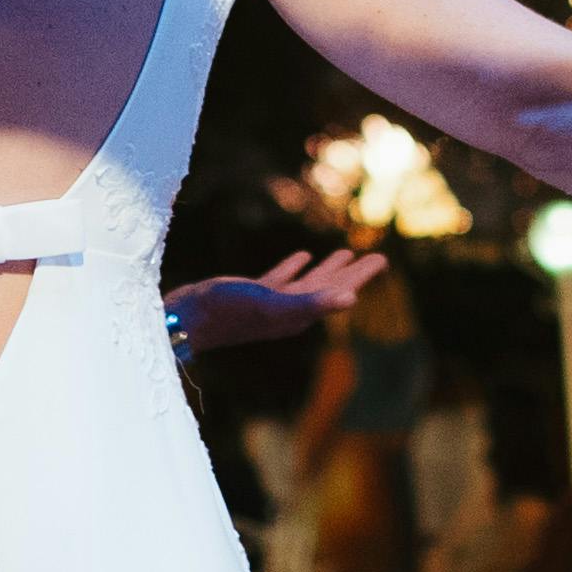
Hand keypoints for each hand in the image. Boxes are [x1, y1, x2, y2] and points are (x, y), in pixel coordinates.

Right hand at [168, 249, 386, 355]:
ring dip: (328, 270)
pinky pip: (281, 279)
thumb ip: (312, 302)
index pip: (339, 292)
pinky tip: (301, 257)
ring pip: (308, 284)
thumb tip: (352, 300)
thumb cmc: (232, 312)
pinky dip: (294, 268)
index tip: (381, 259)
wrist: (190, 317)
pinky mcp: (253, 295)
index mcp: (301, 315)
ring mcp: (272, 304)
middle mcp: (290, 312)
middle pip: (330, 289)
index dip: (360, 276)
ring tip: (345, 254)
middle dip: (352, 273)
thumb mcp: (275, 305)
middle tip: (376, 257)